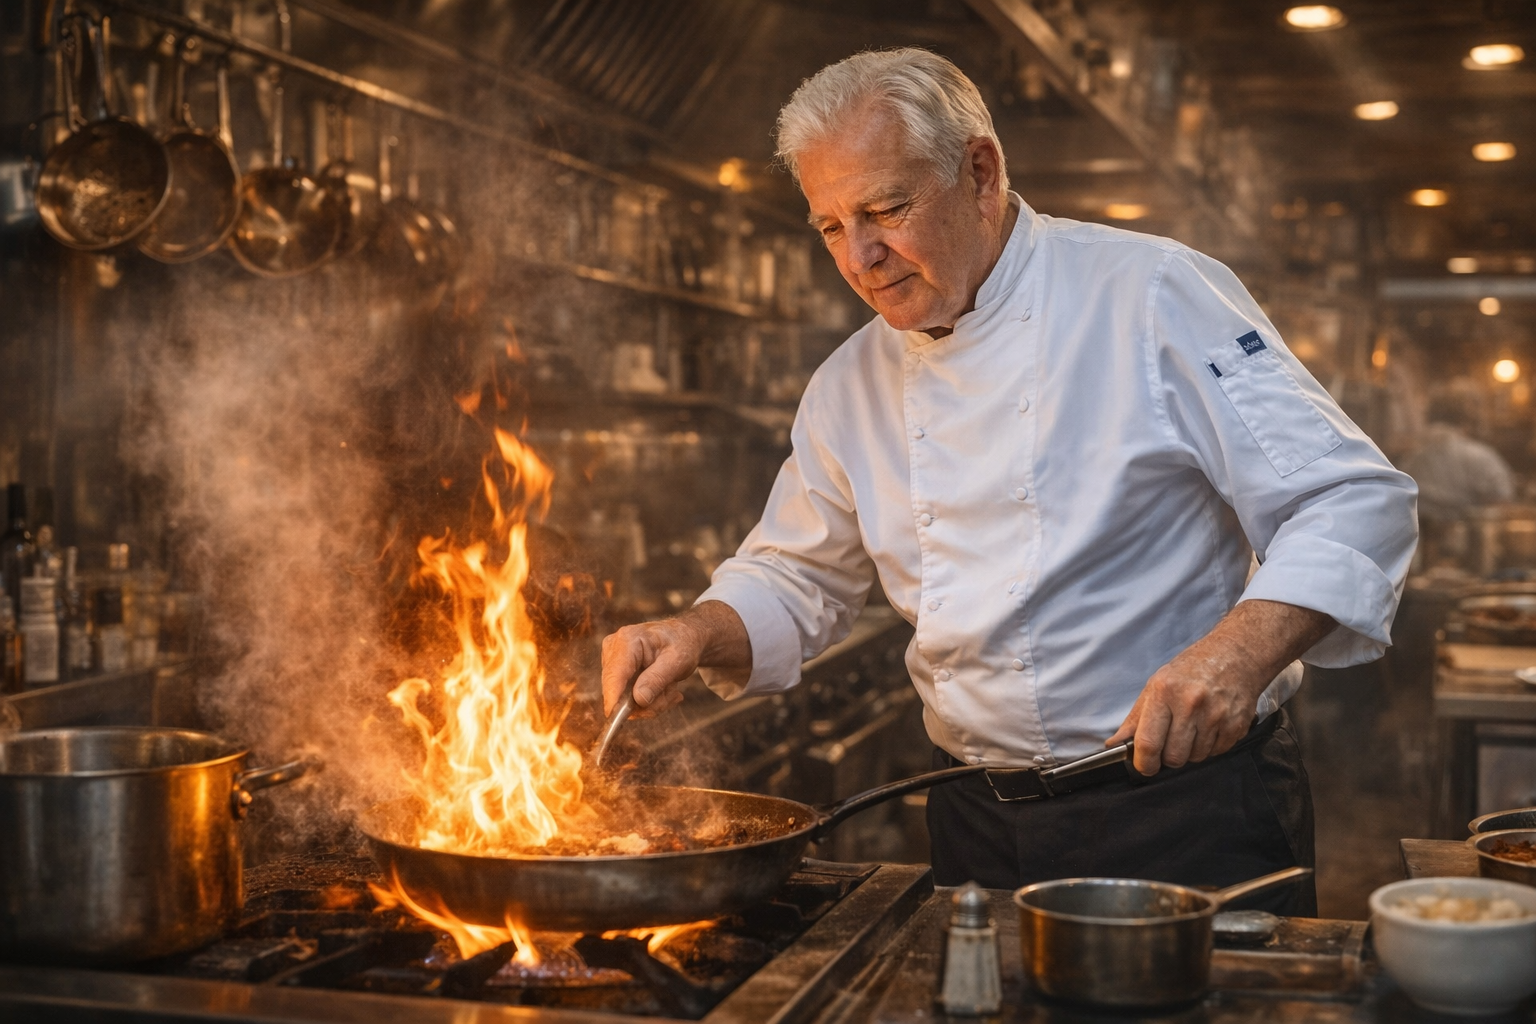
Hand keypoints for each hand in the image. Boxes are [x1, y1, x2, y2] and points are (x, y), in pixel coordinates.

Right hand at [599, 600, 750, 716]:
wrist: (683, 637)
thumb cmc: (682, 643)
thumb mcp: (677, 661)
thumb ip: (657, 679)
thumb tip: (639, 700)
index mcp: (628, 640)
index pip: (615, 673)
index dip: (614, 697)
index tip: (616, 719)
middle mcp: (614, 650)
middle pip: (618, 691)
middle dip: (647, 702)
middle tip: (672, 694)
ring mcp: (613, 663)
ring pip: (623, 701)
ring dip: (651, 703)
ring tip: (670, 689)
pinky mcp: (616, 675)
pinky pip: (627, 701)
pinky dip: (648, 701)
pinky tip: (663, 689)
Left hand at [1106, 600, 1333, 773]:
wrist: (1236, 655)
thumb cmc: (1191, 670)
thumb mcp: (1156, 685)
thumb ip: (1136, 719)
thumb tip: (1115, 745)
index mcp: (1165, 692)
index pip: (1148, 742)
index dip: (1143, 762)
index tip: (1143, 766)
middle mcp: (1191, 704)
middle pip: (1174, 756)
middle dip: (1168, 757)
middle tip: (1170, 742)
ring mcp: (1216, 716)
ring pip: (1196, 757)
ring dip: (1190, 751)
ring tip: (1192, 728)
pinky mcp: (1236, 725)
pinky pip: (1217, 753)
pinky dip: (1210, 746)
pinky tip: (1209, 726)